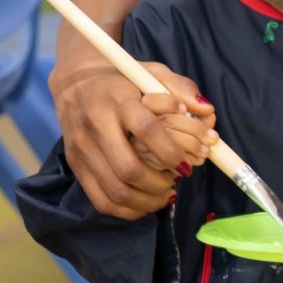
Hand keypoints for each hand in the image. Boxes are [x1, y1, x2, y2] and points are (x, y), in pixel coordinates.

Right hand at [53, 60, 214, 219]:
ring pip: (116, 191)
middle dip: (160, 183)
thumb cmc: (122, 81)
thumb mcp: (151, 72)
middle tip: (177, 179)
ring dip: (148, 201)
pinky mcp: (75, 166)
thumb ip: (181, 88)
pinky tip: (147, 202)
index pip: (147, 130)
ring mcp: (81, 149)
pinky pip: (102, 201)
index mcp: (117, 100)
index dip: (172, 152)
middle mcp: (95, 125)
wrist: (74, 84)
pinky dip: (129, 210)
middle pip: (129, 169)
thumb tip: (208, 111)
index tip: (187, 163)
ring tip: (167, 194)